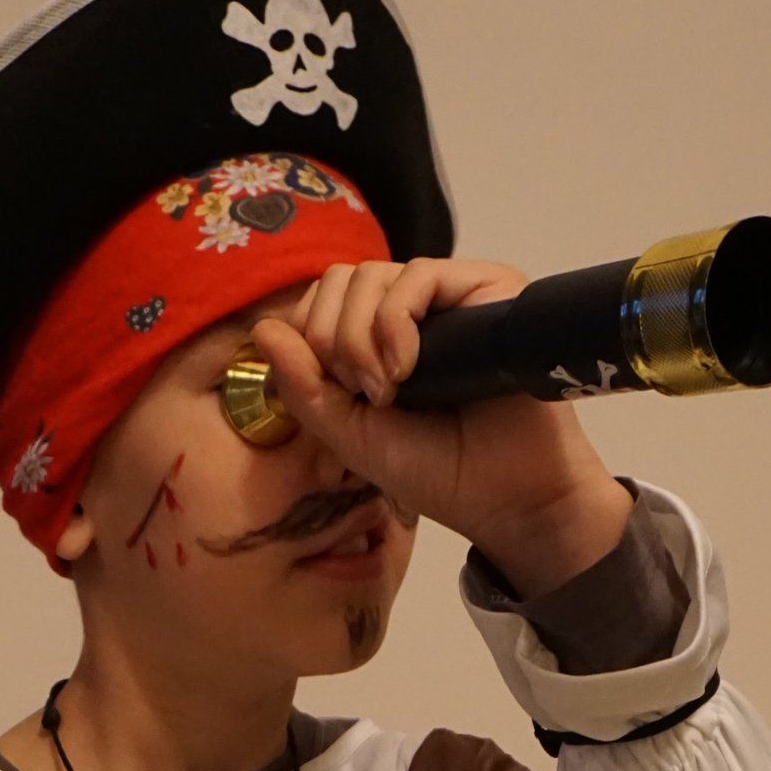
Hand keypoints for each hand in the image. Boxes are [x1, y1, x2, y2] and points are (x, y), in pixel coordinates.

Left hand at [249, 257, 633, 594]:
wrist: (507, 495)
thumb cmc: (437, 470)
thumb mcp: (350, 436)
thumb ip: (303, 388)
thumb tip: (263, 329)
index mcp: (377, 337)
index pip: (321, 301)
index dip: (311, 339)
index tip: (338, 395)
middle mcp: (412, 309)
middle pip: (340, 281)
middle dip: (332, 340)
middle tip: (365, 395)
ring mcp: (449, 295)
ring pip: (371, 275)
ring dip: (361, 337)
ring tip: (389, 390)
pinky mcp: (487, 289)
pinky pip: (418, 276)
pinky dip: (395, 322)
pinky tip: (406, 368)